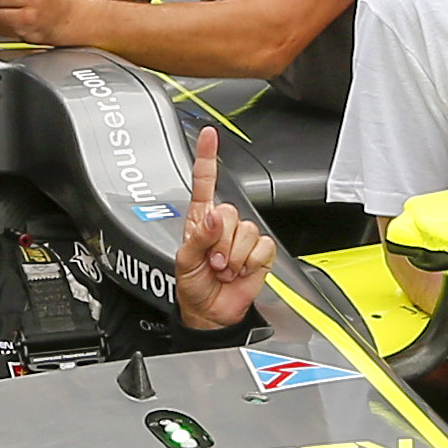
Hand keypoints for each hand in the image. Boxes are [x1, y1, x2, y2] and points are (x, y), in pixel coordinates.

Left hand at [173, 127, 275, 328]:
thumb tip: (214, 218)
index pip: (204, 182)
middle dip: (219, 240)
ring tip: (224, 269)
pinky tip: (241, 271)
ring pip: (246, 231)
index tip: (209, 134)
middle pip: (229, 211)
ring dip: (233, 256)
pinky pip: (262, 247)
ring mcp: (242, 237)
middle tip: (212, 261)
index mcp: (201, 219)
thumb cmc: (194, 286)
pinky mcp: (260, 251)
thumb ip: (199, 237)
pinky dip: (250, 263)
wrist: (211, 312)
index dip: (207, 157)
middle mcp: (223, 224)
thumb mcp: (185, 260)